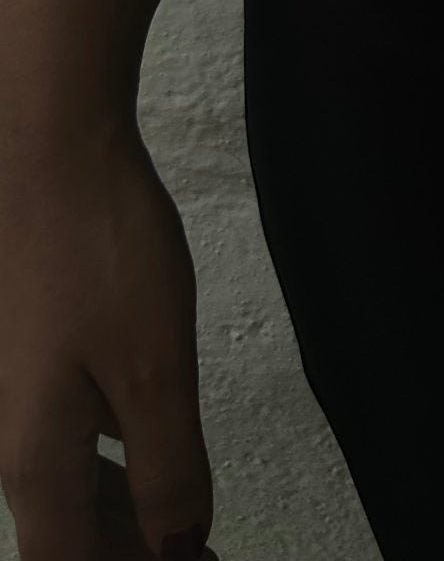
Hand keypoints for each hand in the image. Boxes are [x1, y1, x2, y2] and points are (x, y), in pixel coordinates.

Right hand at [0, 119, 218, 559]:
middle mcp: (12, 442)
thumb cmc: (99, 248)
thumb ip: (169, 466)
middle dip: (128, 554)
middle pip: (64, 541)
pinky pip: (64, 445)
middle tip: (195, 549)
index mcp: (35, 462)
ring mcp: (15, 398)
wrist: (47, 152)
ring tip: (183, 521)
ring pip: (63, 494)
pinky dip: (111, 469)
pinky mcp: (28, 360)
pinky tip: (145, 453)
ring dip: (122, 519)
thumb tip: (178, 546)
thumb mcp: (155, 367)